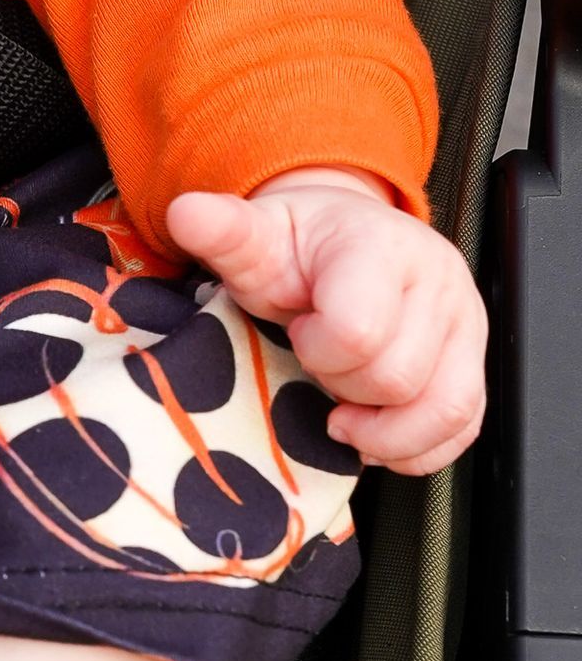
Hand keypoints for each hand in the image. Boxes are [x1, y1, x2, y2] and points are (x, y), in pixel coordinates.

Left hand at [166, 172, 485, 473]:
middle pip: (395, 378)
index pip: (358, 332)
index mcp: (382, 247)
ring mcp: (465, 325)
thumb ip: (224, 232)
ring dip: (382, 427)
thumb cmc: (300, 246)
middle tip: (320, 358)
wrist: (344, 239)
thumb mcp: (257, 235)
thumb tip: (185, 213)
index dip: (317, 348)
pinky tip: (376, 431)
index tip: (299, 328)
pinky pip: (462, 428)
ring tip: (345, 404)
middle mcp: (438, 282)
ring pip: (440, 410)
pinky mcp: (474, 363)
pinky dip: (415, 446)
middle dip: (342, 384)